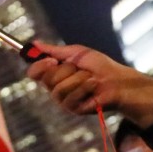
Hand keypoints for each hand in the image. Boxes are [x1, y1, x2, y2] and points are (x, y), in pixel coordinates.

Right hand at [26, 41, 152, 127]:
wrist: (118, 80)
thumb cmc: (99, 66)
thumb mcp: (76, 53)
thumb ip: (54, 50)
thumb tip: (35, 44)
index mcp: (53, 74)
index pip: (34, 72)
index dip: (39, 66)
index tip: (52, 60)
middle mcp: (54, 87)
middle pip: (45, 79)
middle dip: (65, 70)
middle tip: (78, 68)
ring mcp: (63, 99)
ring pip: (58, 89)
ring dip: (78, 79)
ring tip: (90, 77)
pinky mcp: (72, 108)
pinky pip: (69, 97)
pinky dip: (84, 88)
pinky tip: (94, 85)